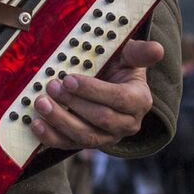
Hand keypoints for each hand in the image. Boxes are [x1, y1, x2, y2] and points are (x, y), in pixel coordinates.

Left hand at [28, 37, 162, 150]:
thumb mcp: (129, 55)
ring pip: (86, 137)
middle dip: (74, 104)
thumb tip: (157, 48)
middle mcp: (126, 124)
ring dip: (61, 121)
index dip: (93, 90)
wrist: (110, 83)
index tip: (69, 78)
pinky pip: (70, 146)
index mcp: (139, 100)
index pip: (119, 99)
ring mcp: (107, 137)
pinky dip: (52, 137)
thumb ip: (140, 52)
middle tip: (52, 86)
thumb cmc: (118, 65)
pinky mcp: (88, 143)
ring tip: (41, 103)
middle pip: (101, 120)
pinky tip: (36, 125)